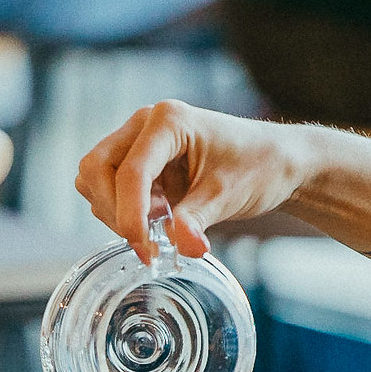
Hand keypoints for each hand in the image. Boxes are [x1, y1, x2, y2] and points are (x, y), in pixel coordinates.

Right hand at [76, 100, 315, 261]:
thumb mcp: (228, 196)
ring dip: (114, 210)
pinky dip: (121, 209)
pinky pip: (107, 186)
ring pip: (94, 178)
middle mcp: (145, 124)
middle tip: (147, 241)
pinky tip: (157, 217)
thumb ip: (197, 220)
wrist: (276, 162)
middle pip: (96, 168)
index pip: (130, 171)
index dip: (130, 216)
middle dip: (114, 211)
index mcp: (168, 121)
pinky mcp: (138, 159)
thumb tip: (181, 247)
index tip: (145, 250)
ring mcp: (137, 140)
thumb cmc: (258, 167)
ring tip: (158, 224)